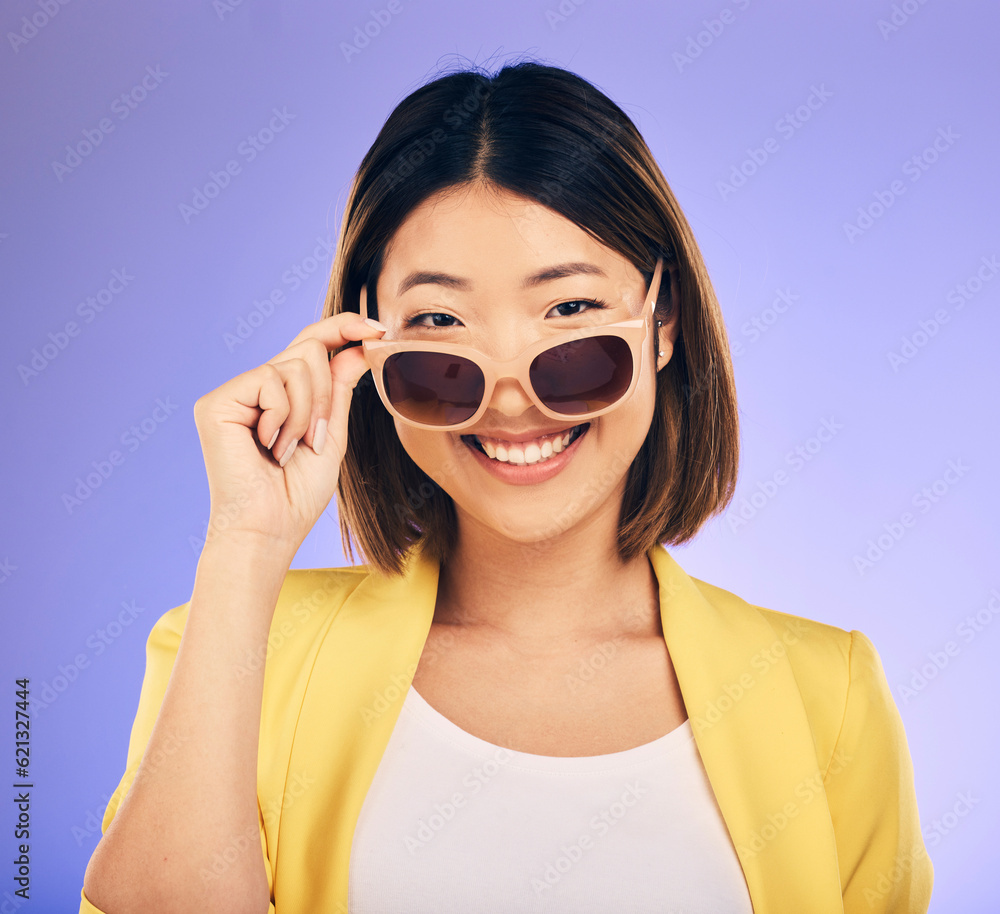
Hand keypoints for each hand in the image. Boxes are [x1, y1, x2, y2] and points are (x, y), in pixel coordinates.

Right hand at [192, 311, 385, 555]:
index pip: (312, 344)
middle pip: (308, 347)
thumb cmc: (298, 493)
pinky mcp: (216, 402)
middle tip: (318, 438)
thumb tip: (361, 344)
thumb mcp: (331, 433)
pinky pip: (271, 379)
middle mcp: (254, 388)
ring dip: (308, 412)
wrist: (270, 529)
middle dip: (327, 393)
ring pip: (295, 363)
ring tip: (290, 449)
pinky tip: (270, 446)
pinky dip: (285, 416)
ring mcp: (233, 393)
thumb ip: (340, 388)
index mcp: (280, 395)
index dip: (344, 327)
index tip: (379, 329)